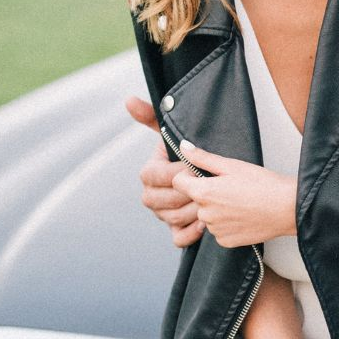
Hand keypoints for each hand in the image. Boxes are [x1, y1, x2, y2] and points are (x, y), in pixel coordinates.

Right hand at [126, 97, 202, 247]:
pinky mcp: (176, 231)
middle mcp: (151, 196)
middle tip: (207, 184)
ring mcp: (162, 215)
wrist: (210, 175)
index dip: (174, 173)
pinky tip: (206, 221)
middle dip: (186, 192)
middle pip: (162, 200)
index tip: (195, 167)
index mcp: (149, 173)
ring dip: (193, 210)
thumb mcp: (172, 131)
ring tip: (210, 199)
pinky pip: (178, 238)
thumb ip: (152, 115)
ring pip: (171, 218)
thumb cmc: (188, 150)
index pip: (152, 176)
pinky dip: (192, 232)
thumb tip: (128, 99)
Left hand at [173, 141, 297, 246]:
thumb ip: (203, 157)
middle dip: (206, 192)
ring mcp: (215, 230)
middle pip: (195, 199)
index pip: (178, 182)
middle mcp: (205, 214)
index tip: (205, 173)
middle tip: (230, 186)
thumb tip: (183, 147)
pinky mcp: (226, 242)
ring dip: (216, 208)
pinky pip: (218, 230)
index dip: (189, 175)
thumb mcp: (232, 165)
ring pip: (207, 215)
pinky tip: (242, 214)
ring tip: (239, 200)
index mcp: (204, 192)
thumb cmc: (262, 183)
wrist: (287, 208)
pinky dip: (226, 223)